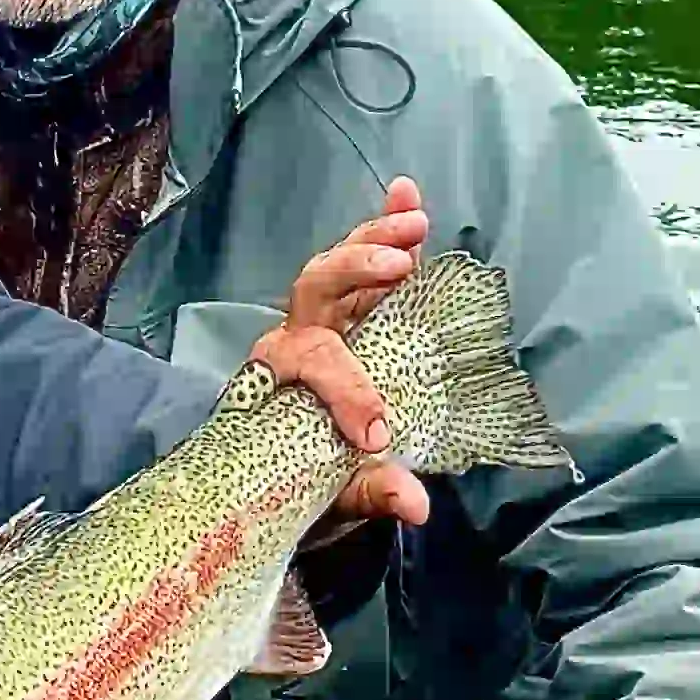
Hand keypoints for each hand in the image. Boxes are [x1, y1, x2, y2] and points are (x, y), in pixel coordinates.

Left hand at [252, 178, 431, 530]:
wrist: (286, 463)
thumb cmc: (307, 475)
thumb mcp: (337, 495)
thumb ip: (369, 494)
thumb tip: (414, 504)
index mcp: (284, 380)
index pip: (313, 366)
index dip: (347, 393)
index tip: (377, 433)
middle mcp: (295, 338)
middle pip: (315, 290)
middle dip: (354, 272)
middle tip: (400, 267)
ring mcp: (320, 319)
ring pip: (340, 266)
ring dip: (376, 237)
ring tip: (416, 221)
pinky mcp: (348, 307)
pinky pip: (362, 260)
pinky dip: (383, 226)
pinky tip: (406, 194)